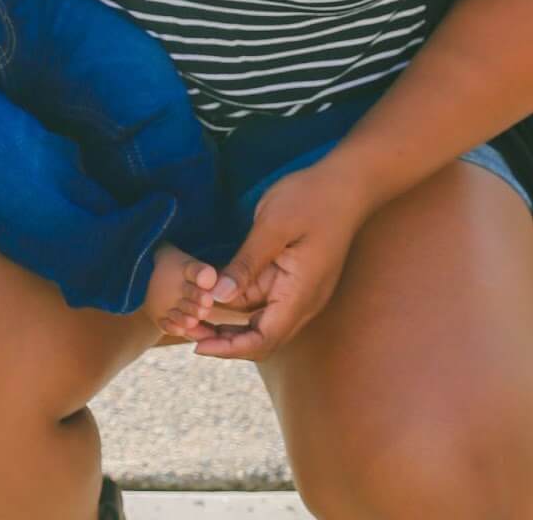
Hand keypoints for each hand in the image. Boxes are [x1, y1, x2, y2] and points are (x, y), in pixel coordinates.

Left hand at [181, 159, 371, 361]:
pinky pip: (264, 299)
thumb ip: (246, 263)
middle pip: (261, 337)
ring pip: (261, 318)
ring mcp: (300, 291)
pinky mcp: (294, 278)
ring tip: (194, 314)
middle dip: (225, 339)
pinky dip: (240, 301)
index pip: (264, 341)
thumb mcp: (272, 227)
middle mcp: (302, 302)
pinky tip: (215, 294)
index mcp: (300, 295)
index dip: (230, 348)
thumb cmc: (310, 199)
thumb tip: (218, 297)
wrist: (345, 184)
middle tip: (187, 329)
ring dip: (230, 321)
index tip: (197, 346)